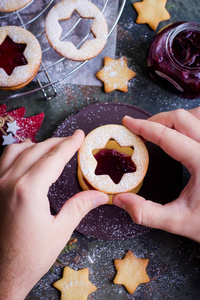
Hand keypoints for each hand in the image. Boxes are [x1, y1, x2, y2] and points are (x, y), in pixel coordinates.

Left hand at [0, 130, 107, 299]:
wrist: (2, 274)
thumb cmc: (30, 256)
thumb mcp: (60, 231)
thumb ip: (79, 207)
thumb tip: (99, 195)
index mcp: (29, 190)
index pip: (54, 158)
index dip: (69, 144)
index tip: (80, 135)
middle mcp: (10, 182)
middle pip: (37, 150)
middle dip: (57, 142)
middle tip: (72, 141)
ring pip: (17, 150)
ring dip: (36, 144)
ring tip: (51, 147)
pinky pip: (4, 160)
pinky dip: (19, 152)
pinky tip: (28, 157)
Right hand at [113, 107, 199, 241]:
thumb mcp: (179, 221)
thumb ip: (146, 213)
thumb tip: (120, 199)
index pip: (167, 136)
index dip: (144, 127)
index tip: (128, 123)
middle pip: (182, 118)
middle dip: (157, 120)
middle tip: (141, 129)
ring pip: (197, 116)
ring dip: (176, 118)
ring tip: (160, 129)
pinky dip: (191, 122)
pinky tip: (182, 133)